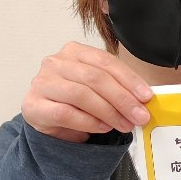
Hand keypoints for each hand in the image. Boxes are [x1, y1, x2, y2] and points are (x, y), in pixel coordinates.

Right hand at [20, 42, 152, 141]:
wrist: (47, 121)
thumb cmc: (76, 102)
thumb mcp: (99, 88)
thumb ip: (118, 88)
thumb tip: (144, 100)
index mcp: (74, 51)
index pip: (106, 61)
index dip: (129, 79)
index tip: (147, 97)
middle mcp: (55, 62)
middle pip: (95, 78)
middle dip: (123, 99)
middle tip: (140, 116)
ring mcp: (42, 82)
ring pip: (82, 95)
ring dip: (109, 112)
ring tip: (125, 125)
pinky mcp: (33, 105)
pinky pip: (66, 113)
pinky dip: (89, 122)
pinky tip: (104, 128)